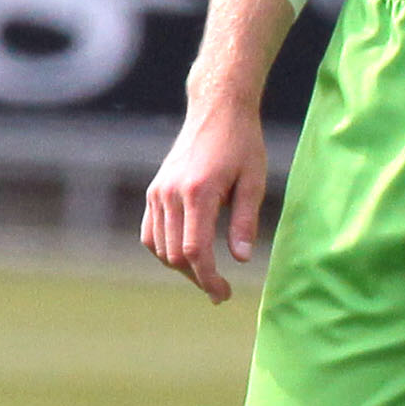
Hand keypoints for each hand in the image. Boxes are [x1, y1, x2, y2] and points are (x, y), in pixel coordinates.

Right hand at [139, 100, 269, 302]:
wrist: (216, 112)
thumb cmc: (243, 145)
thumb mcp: (254, 182)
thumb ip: (245, 221)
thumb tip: (241, 259)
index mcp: (198, 192)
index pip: (195, 250)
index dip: (207, 277)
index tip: (222, 294)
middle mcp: (170, 194)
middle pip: (175, 254)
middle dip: (197, 277)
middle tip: (220, 291)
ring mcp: (157, 192)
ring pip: (158, 247)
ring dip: (180, 267)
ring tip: (206, 276)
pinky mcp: (153, 191)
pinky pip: (150, 232)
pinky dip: (165, 250)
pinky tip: (186, 257)